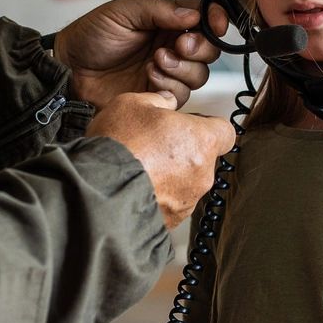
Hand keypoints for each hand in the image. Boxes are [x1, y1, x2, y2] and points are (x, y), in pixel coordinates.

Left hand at [55, 0, 223, 109]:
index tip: (215, 24)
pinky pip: (181, 95)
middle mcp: (171, 46)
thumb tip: (194, 15)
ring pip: (199, 75)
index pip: (204, 18)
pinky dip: (169, 85)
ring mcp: (167, 73)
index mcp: (166, 21)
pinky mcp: (158, 97)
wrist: (69, 69)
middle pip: (209, 50)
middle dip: (199, 48)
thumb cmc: (91, 36)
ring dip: (182, 68)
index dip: (215, 20)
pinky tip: (148, 76)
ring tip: (155, 61)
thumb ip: (160, 10)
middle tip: (178, 45)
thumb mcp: (124, 12)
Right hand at [86, 91, 235, 227]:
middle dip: (183, 152)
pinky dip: (157, 197)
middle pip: (203, 158)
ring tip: (140, 168)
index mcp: (201, 140)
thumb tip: (165, 101)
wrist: (97, 191)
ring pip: (186, 183)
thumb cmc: (117, 147)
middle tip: (155, 144)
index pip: (225, 132)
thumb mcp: (132, 103)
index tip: (192, 124)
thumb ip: (157, 100)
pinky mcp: (170, 222)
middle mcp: (202, 174)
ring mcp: (187, 202)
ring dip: (170, 176)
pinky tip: (134, 187)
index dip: (208, 127)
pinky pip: (169, 204)